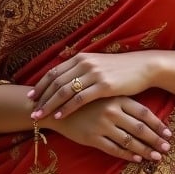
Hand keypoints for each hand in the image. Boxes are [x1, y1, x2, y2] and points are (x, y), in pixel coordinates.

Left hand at [28, 52, 157, 122]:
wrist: (143, 67)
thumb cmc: (121, 69)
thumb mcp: (98, 64)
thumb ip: (82, 69)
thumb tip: (66, 78)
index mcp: (81, 58)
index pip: (54, 72)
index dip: (41, 85)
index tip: (31, 96)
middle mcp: (84, 63)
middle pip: (55, 82)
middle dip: (41, 98)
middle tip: (31, 110)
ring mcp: (94, 74)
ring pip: (64, 91)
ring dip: (50, 105)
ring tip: (40, 116)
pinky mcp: (103, 86)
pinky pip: (79, 99)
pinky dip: (67, 108)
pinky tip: (59, 116)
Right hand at [42, 96, 170, 162]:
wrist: (55, 106)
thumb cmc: (84, 99)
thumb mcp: (104, 94)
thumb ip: (122, 102)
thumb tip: (144, 113)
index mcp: (117, 99)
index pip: (144, 113)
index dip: (157, 125)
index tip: (169, 133)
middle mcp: (112, 111)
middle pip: (140, 128)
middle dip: (155, 140)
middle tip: (168, 148)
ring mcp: (102, 125)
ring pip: (129, 141)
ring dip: (145, 150)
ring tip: (156, 156)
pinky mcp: (92, 138)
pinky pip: (113, 149)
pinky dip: (127, 155)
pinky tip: (137, 159)